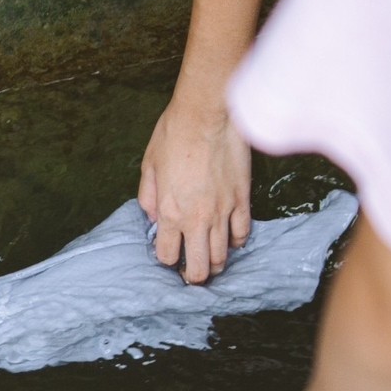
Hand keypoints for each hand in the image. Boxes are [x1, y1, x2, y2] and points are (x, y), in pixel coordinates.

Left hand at [137, 98, 252, 283]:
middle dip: (194, 275)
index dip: (167, 258)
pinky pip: (242, 233)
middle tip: (192, 273)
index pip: (168, 256)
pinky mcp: (243, 200)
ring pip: (223, 256)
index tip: (169, 252)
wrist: (208, 115)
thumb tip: (155, 218)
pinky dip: (236, 242)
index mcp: (170, 213)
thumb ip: (149, 198)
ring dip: (216, 263)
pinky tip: (231, 241)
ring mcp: (223, 212)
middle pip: (199, 267)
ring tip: (211, 262)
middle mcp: (197, 220)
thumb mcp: (148, 166)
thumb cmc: (174, 135)